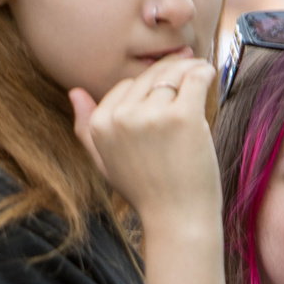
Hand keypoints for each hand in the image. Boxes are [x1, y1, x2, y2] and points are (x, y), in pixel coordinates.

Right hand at [67, 56, 221, 226]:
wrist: (178, 220)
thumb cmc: (146, 193)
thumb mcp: (105, 163)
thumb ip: (86, 129)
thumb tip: (74, 92)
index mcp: (101, 125)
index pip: (125, 86)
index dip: (148, 86)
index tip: (165, 86)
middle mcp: (122, 117)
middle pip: (148, 76)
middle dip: (170, 68)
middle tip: (188, 63)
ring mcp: (152, 116)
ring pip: (173, 73)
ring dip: (189, 66)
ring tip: (200, 69)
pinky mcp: (183, 117)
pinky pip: (195, 78)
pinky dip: (204, 71)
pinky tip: (209, 73)